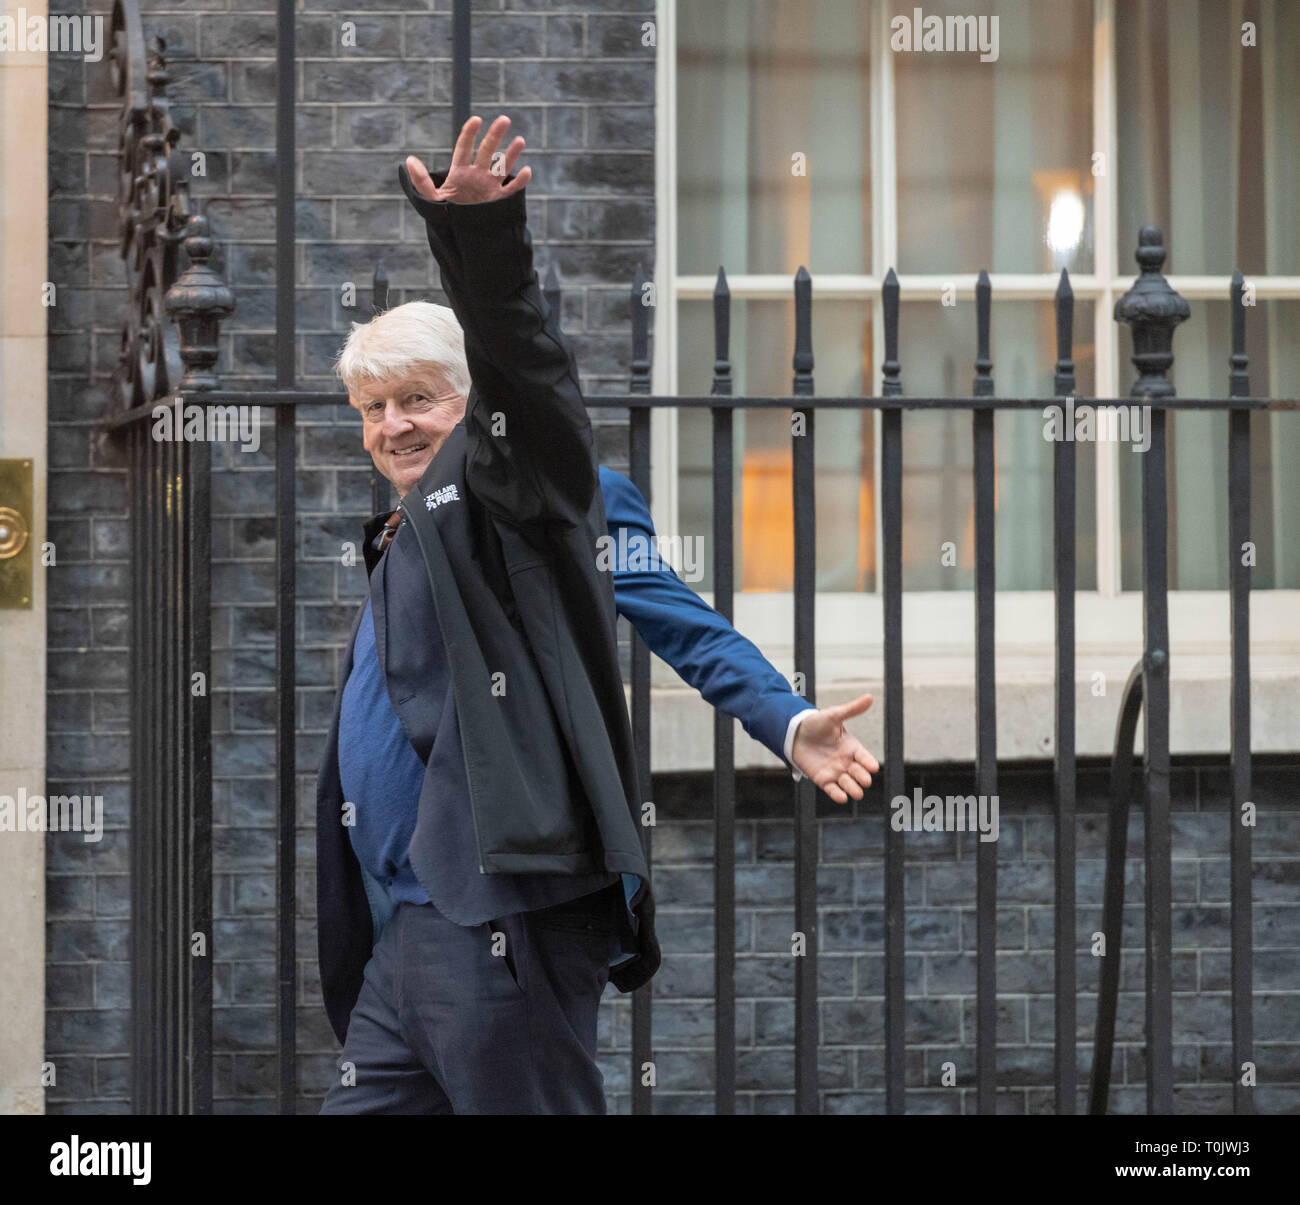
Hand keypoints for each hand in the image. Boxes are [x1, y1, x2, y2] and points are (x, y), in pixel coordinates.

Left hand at [404, 114, 531, 205]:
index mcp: (460, 171)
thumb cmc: (445, 214)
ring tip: (520, 140)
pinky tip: (526, 171)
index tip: (477, 120)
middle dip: (495, 135)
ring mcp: (490, 186)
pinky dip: (520, 182)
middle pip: (488, 151)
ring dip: (511, 154)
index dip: (470, 133)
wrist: (460, 234)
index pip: (464, 148)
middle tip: (504, 120)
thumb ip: (420, 181)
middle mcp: (477, 174)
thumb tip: (409, 160)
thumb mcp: (431, 198)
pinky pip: (512, 190)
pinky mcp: (499, 200)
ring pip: (502, 166)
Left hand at [790, 693, 880, 803]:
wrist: (794, 733)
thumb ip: (851, 709)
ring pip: (848, 784)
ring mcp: (836, 772)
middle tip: (865, 780)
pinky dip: (838, 795)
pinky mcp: (823, 780)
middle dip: (862, 778)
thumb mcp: (834, 715)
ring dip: (853, 789)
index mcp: (852, 747)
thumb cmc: (816, 723)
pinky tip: (841, 798)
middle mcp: (846, 762)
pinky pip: (833, 790)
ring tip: (857, 793)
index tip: (873, 767)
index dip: (869, 762)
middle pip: (859, 773)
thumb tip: (870, 697)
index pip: (865, 757)